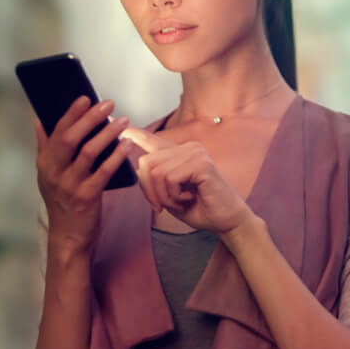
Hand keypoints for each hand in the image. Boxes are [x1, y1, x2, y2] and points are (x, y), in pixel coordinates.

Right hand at [34, 96, 132, 251]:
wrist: (68, 235)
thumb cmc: (62, 199)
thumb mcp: (48, 174)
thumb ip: (45, 147)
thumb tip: (40, 119)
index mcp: (45, 163)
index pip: (56, 132)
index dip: (71, 113)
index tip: (85, 97)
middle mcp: (54, 172)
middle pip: (71, 139)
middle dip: (90, 119)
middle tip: (108, 104)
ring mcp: (69, 185)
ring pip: (89, 153)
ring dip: (107, 134)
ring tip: (122, 121)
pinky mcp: (87, 197)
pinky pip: (104, 172)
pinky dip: (116, 155)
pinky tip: (127, 144)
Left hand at [119, 127, 259, 235]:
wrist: (226, 220)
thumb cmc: (201, 208)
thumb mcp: (170, 196)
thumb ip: (155, 181)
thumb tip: (138, 166)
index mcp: (180, 154)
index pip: (153, 140)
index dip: (136, 134)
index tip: (123, 128)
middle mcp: (188, 148)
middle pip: (146, 163)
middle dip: (149, 191)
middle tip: (163, 206)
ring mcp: (196, 153)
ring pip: (156, 173)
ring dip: (164, 196)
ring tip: (181, 202)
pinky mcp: (201, 163)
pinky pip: (170, 179)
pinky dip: (174, 196)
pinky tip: (190, 199)